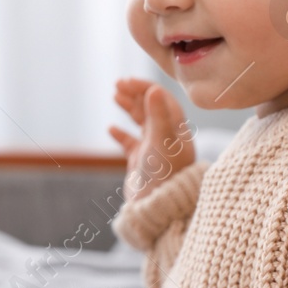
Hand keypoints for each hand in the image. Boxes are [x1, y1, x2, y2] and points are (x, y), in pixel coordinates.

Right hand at [109, 78, 195, 201]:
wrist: (157, 206)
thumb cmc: (165, 174)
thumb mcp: (161, 141)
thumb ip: (158, 115)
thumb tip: (154, 88)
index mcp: (176, 129)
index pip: (162, 99)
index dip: (145, 87)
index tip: (128, 81)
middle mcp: (166, 136)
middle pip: (151, 107)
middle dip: (135, 93)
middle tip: (118, 84)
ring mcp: (153, 148)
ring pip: (141, 121)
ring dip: (129, 107)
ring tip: (114, 95)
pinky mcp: (141, 161)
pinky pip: (130, 143)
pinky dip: (121, 134)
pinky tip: (111, 128)